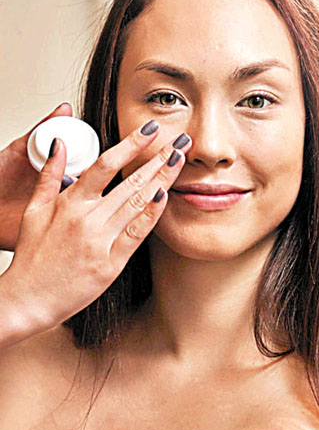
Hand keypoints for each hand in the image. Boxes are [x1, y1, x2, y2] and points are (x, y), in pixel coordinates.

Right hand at [2, 121, 191, 336]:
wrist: (28, 298)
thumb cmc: (31, 257)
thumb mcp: (33, 211)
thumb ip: (49, 175)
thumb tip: (58, 144)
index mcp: (70, 203)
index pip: (105, 164)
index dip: (131, 144)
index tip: (150, 130)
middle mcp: (88, 219)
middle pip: (130, 181)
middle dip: (159, 158)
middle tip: (180, 142)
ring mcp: (101, 241)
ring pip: (138, 203)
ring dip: (162, 179)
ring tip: (179, 160)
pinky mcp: (111, 263)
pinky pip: (137, 234)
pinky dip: (152, 214)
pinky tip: (165, 196)